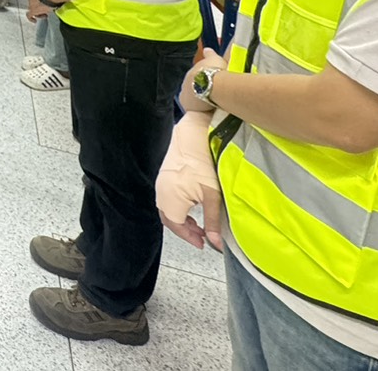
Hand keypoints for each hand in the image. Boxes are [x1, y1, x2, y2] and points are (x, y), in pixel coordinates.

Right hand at [157, 111, 224, 251]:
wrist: (195, 132)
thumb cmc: (204, 161)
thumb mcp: (213, 195)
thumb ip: (212, 221)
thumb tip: (216, 243)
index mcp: (170, 198)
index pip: (175, 225)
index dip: (189, 237)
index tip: (204, 244)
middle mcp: (161, 190)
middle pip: (168, 217)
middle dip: (184, 229)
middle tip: (202, 236)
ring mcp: (161, 181)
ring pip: (167, 207)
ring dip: (181, 218)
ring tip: (199, 223)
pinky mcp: (165, 173)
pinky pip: (167, 196)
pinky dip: (178, 206)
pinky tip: (191, 205)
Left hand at [180, 49, 228, 112]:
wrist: (213, 85)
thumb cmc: (216, 71)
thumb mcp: (214, 59)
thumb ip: (210, 55)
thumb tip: (206, 49)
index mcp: (191, 72)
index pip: (195, 77)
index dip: (203, 80)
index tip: (210, 83)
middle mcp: (185, 82)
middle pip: (192, 87)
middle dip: (199, 90)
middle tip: (211, 94)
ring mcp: (184, 94)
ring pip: (191, 98)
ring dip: (198, 100)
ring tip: (210, 104)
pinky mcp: (187, 106)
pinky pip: (192, 107)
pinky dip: (198, 108)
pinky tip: (206, 110)